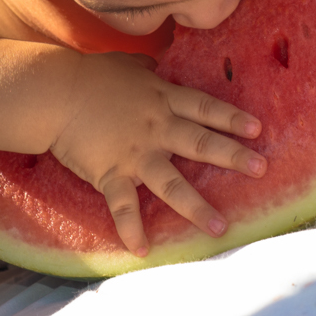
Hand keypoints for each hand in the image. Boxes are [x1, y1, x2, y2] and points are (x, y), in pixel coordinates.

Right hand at [49, 51, 264, 257]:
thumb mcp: (126, 66)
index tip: (258, 129)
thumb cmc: (89, 75)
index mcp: (162, 99)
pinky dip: (132, 229)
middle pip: (201, 143)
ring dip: (197, 207)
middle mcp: (156, 127)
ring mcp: (135, 153)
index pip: (205, 108)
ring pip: (173, 184)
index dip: (231, 118)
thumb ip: (146, 71)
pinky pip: (124, 206)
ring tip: (219, 227)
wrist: (54, 92)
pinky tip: (142, 250)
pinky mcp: (111, 173)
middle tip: (261, 169)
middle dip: (234, 157)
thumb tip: (155, 66)